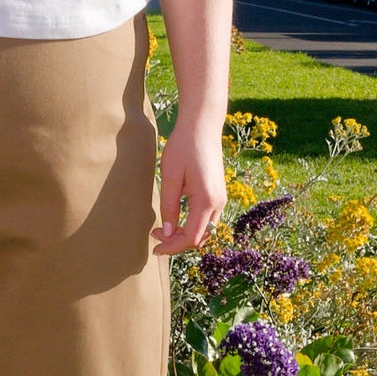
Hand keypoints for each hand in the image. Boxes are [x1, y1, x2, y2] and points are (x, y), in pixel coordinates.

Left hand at [153, 115, 225, 255]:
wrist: (202, 126)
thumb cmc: (183, 147)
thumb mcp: (170, 177)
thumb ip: (169, 207)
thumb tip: (167, 233)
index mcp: (206, 200)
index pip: (191, 237)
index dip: (173, 247)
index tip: (155, 249)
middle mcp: (218, 202)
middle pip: (200, 237)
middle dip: (178, 242)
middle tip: (155, 235)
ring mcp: (221, 198)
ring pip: (205, 230)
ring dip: (186, 234)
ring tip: (163, 229)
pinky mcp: (218, 193)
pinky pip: (208, 219)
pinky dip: (193, 225)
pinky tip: (176, 219)